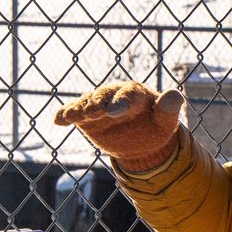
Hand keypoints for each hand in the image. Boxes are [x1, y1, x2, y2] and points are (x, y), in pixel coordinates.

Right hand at [52, 81, 184, 170]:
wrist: (140, 139)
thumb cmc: (155, 126)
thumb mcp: (165, 120)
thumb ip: (168, 108)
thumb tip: (174, 96)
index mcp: (135, 93)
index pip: (128, 95)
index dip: (120, 102)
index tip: (113, 112)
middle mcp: (113, 94)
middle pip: (103, 96)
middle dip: (97, 103)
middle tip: (92, 112)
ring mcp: (98, 105)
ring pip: (86, 103)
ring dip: (79, 108)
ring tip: (71, 116)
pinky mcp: (86, 117)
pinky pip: (74, 113)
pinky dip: (65, 115)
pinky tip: (57, 121)